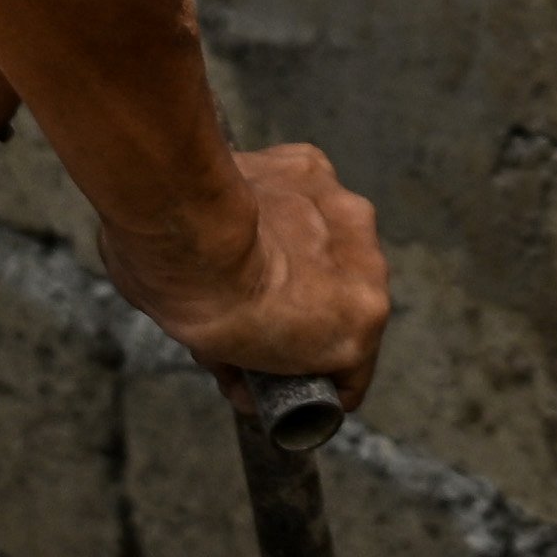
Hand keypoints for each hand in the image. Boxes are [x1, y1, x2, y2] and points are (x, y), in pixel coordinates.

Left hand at [150, 140, 388, 411]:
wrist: (185, 232)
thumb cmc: (203, 303)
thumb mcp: (226, 363)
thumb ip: (253, 375)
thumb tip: (246, 389)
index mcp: (361, 321)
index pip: (352, 367)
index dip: (316, 374)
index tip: (286, 372)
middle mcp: (371, 266)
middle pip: (343, 298)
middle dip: (309, 306)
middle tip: (259, 303)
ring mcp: (347, 211)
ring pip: (330, 241)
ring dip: (303, 250)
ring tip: (252, 248)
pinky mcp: (315, 167)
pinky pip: (307, 195)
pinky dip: (285, 204)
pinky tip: (250, 208)